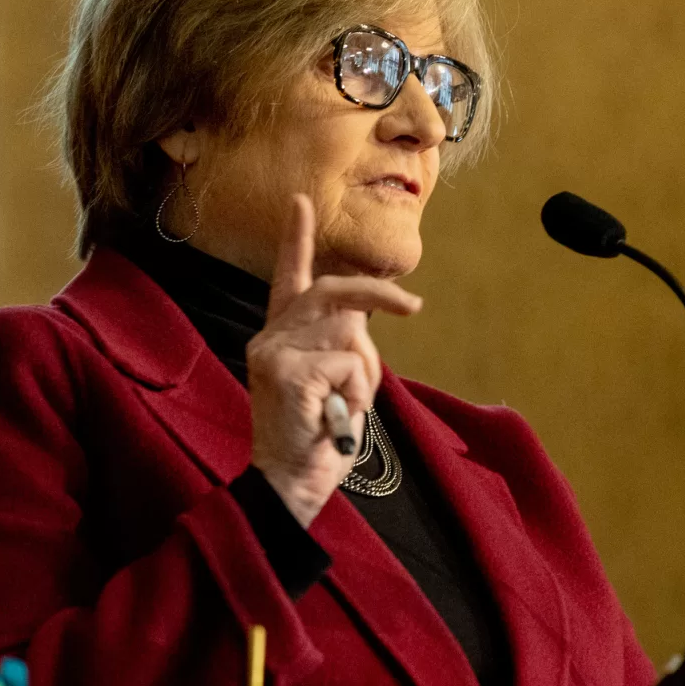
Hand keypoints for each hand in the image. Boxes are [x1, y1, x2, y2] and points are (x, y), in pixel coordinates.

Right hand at [247, 195, 421, 525]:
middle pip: (333, 290)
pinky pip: (348, 364)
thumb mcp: (336, 382)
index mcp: (282, 336)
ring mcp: (275, 353)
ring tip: (344, 407)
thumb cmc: (320, 438)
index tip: (300, 200)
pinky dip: (356, 394)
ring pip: (350, 333)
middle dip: (378, 293)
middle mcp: (271, 337)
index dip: (295, 239)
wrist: (293, 485)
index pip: (289, 278)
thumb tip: (364, 315)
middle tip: (413, 306)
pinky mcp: (286, 373)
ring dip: (365, 374)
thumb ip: (343, 344)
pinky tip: (334, 417)